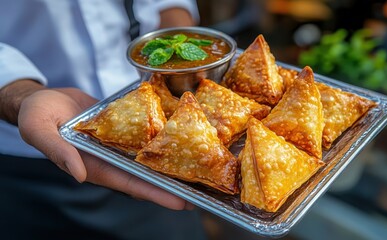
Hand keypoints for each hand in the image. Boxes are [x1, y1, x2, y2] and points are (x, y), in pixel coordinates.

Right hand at [18, 88, 192, 209]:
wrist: (44, 99)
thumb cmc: (37, 116)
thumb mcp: (39, 131)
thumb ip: (58, 152)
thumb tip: (80, 174)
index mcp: (95, 165)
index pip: (130, 183)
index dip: (155, 193)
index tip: (180, 201)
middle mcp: (111, 159)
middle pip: (147, 176)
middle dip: (173, 185)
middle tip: (202, 192)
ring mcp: (118, 145)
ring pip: (149, 159)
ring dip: (171, 165)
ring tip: (199, 170)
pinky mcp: (123, 130)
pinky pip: (144, 137)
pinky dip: (161, 141)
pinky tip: (181, 139)